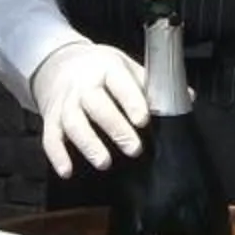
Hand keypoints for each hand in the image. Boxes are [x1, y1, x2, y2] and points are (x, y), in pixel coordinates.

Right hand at [28, 37, 147, 177]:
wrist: (58, 64)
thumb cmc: (98, 69)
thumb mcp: (123, 66)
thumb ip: (148, 84)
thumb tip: (184, 97)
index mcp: (106, 69)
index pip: (119, 83)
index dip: (131, 101)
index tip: (143, 120)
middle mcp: (82, 85)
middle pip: (95, 105)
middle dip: (115, 127)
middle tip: (133, 148)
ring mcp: (65, 103)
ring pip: (73, 122)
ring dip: (88, 144)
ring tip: (104, 162)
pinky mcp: (51, 119)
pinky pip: (50, 138)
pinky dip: (57, 156)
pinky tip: (67, 171)